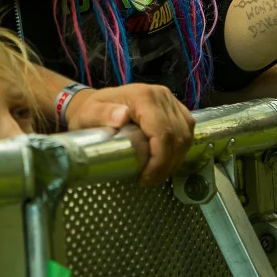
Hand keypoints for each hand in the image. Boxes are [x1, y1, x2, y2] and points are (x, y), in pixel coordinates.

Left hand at [63, 83, 194, 186]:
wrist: (96, 104)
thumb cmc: (91, 112)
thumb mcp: (90, 114)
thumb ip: (103, 114)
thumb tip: (121, 116)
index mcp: (143, 96)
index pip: (163, 132)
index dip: (159, 160)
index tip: (145, 178)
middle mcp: (161, 95)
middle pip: (177, 136)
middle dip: (167, 164)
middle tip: (150, 180)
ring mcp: (171, 101)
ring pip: (185, 136)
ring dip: (175, 160)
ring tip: (157, 175)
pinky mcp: (175, 108)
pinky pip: (187, 131)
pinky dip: (179, 150)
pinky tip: (166, 162)